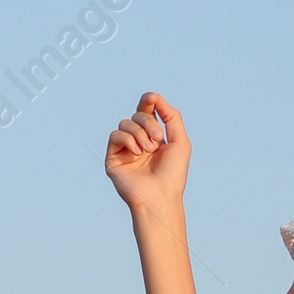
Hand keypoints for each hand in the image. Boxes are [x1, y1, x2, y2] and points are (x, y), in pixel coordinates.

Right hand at [105, 92, 189, 211]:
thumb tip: (155, 97)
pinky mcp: (113, 157)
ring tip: (148, 150)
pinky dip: (127, 139)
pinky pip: (115, 135)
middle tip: (157, 138)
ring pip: (125, 123)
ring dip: (139, 133)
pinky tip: (137, 153)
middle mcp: (138, 142)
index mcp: (154, 138)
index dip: (148, 102)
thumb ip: (171, 117)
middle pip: (137, 115)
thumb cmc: (173, 174)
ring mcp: (125, 149)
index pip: (147, 112)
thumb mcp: (180, 141)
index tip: (152, 98)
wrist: (160, 196)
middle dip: (148, 122)